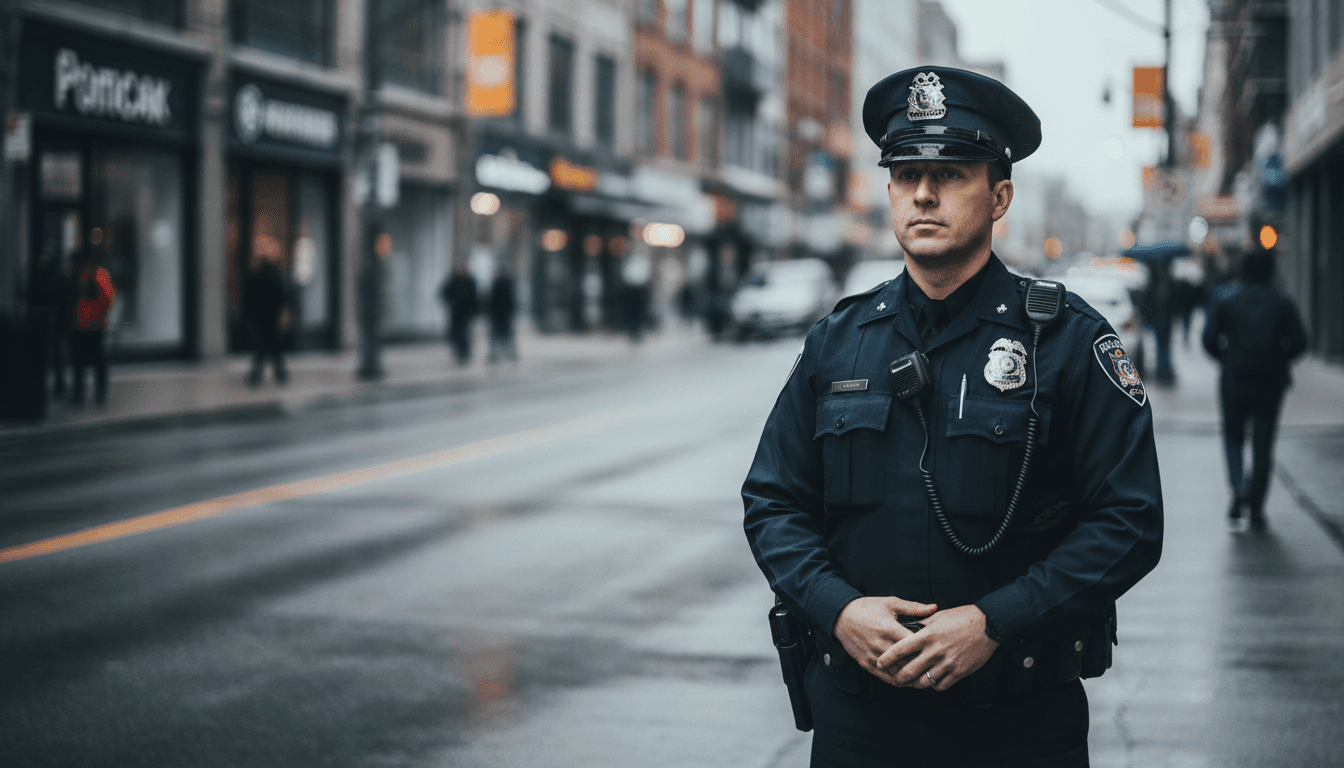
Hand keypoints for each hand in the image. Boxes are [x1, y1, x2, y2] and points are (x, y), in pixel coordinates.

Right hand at [833, 596, 936, 685]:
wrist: (841, 616)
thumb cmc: (867, 608)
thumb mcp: (890, 603)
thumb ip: (914, 608)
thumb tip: (934, 608)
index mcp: (888, 628)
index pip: (913, 644)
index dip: (926, 648)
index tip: (937, 650)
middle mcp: (880, 644)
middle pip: (906, 661)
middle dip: (922, 665)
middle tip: (936, 668)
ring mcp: (872, 655)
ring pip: (897, 672)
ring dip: (912, 677)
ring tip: (925, 678)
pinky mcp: (866, 663)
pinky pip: (885, 677)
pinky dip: (898, 681)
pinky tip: (907, 681)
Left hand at [876, 604, 998, 691]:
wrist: (988, 625)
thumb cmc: (963, 618)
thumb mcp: (938, 616)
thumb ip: (922, 624)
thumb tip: (908, 627)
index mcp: (927, 636)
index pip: (900, 649)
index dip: (887, 658)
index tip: (879, 663)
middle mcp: (935, 651)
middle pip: (909, 671)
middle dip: (898, 678)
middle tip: (894, 679)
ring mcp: (947, 663)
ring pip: (924, 682)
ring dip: (915, 684)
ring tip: (911, 683)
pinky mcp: (959, 672)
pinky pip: (941, 685)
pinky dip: (934, 686)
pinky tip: (931, 682)